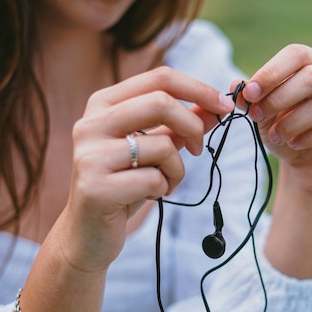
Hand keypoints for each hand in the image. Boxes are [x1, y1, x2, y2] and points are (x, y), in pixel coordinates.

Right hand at [62, 67, 233, 270]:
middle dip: (193, 126)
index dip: (198, 89)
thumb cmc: (123, 185)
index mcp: (102, 105)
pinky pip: (154, 179)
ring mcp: (89, 156)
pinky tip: (148, 197)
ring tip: (164, 183)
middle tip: (198, 149)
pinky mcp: (95, 188)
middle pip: (161, 102)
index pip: (159, 78)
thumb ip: (178, 126)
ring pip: (161, 146)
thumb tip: (216, 107)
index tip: (224, 106)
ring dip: (177, 169)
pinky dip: (164, 189)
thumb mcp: (152, 150)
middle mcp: (90, 124)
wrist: (87, 233)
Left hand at [233, 44, 311, 194]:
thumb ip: (251, 98)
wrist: (305, 165)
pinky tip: (294, 145)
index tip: (250, 93)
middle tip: (257, 117)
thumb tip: (236, 83)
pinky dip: (308, 139)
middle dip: (278, 99)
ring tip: (275, 136)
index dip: (272, 72)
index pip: (297, 54)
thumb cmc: (285, 130)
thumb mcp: (263, 114)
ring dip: (292, 122)